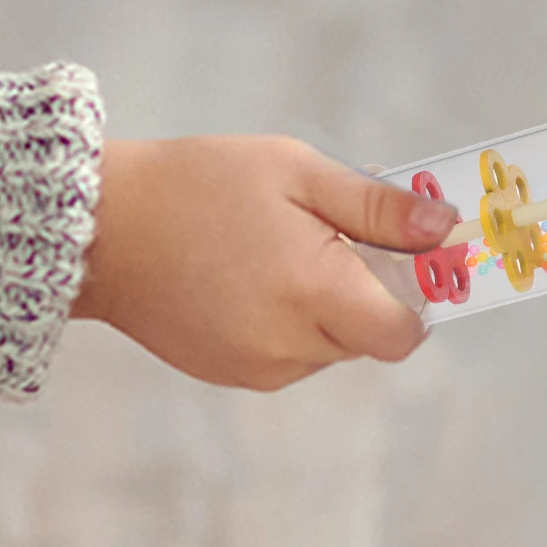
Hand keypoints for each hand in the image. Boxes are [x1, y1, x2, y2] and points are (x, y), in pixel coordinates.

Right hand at [71, 136, 459, 390]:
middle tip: (326, 235)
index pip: (404, 333)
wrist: (100, 228)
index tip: (404, 256)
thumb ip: (377, 209)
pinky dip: (285, 322)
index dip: (416, 296)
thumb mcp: (296, 172)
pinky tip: (248, 276)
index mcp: (312, 294)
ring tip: (274, 251)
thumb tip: (445, 231)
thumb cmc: (198, 186)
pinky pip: (288, 355)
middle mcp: (288, 346)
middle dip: (365, 291)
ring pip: (328, 346)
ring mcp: (255, 367)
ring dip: (323, 307)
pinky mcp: (228, 373)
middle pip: (367, 337)